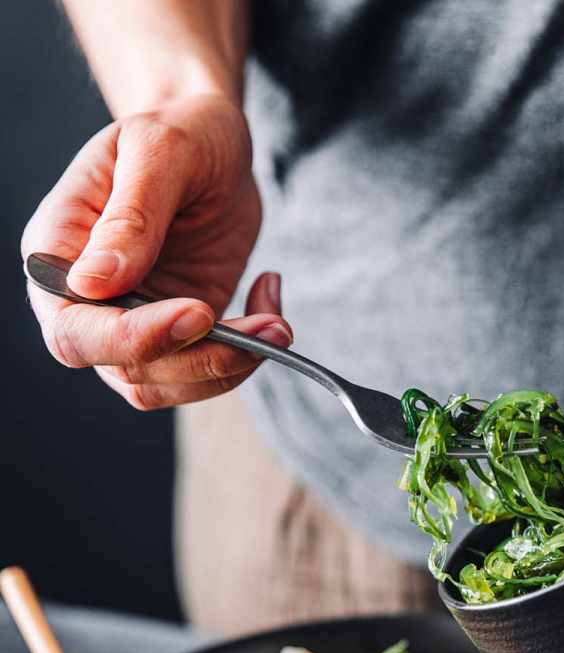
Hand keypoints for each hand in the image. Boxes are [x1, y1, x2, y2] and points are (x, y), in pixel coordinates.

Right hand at [21, 95, 291, 407]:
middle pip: (124, 369)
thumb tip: (94, 283)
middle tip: (265, 330)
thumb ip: (130, 216)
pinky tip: (271, 309)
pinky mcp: (182, 335)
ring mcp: (135, 323)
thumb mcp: (160, 152)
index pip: (73, 329)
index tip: (198, 313)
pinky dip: (247, 357)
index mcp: (58, 252)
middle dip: (199, 359)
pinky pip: (206, 374)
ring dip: (231, 366)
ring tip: (280, 325)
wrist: (218, 147)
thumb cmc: (182, 133)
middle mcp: (88, 300)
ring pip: (168, 384)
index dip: (132, 337)